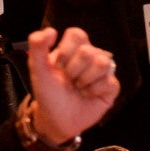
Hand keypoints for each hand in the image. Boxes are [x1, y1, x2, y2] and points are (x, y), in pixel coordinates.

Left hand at [26, 26, 120, 144]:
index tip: (57, 66)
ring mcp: (102, 71)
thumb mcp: (38, 70)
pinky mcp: (111, 87)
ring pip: (103, 63)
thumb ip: (38, 47)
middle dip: (73, 70)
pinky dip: (94, 92)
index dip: (66, 51)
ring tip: (78, 87)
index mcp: (73, 49)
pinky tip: (88, 95)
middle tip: (68, 80)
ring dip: (84, 80)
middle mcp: (90, 56)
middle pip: (88, 51)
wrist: (56, 120)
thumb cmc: (48, 94)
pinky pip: (110, 82)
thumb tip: (50, 30)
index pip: (77, 35)